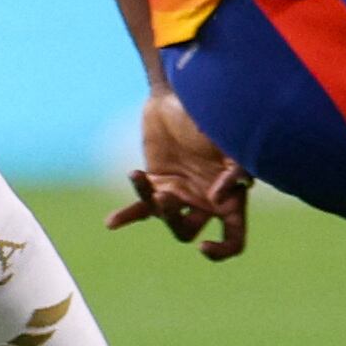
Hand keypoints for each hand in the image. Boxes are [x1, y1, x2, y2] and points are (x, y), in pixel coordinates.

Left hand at [108, 88, 253, 260]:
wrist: (181, 94)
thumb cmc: (213, 117)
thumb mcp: (231, 142)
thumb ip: (234, 170)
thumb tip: (220, 197)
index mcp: (231, 198)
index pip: (234, 239)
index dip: (222, 251)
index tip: (203, 248)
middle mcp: (205, 201)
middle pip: (189, 232)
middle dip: (174, 221)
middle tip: (165, 198)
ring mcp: (179, 194)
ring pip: (165, 220)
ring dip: (154, 208)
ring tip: (144, 181)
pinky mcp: (156, 184)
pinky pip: (141, 207)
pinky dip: (126, 215)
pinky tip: (112, 223)